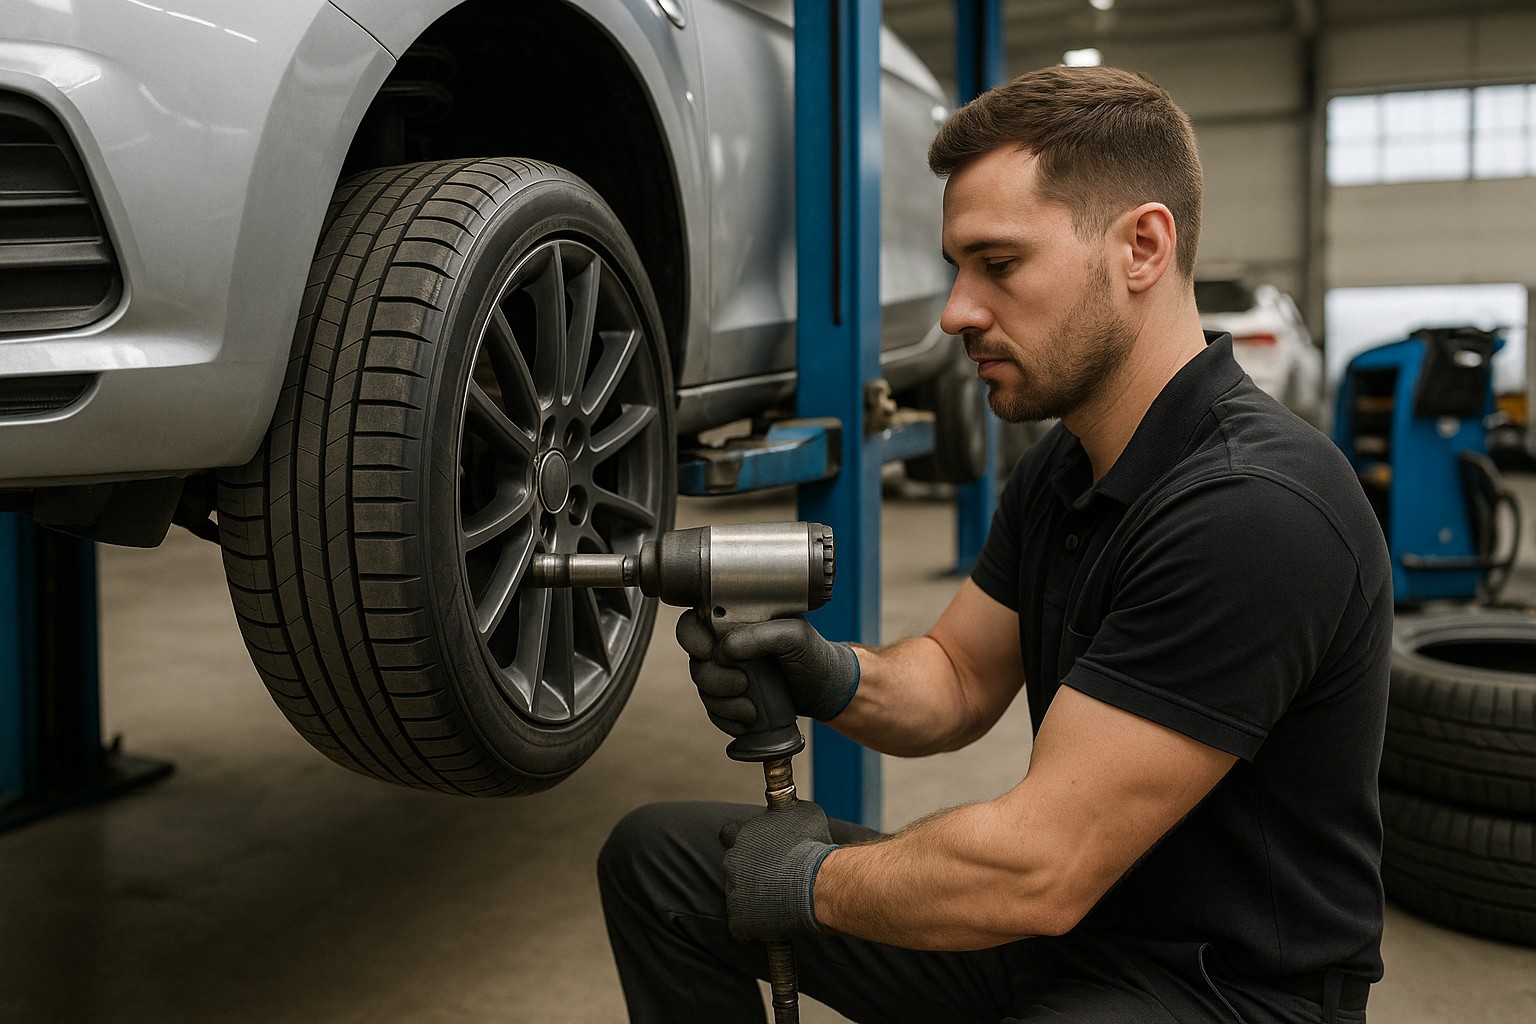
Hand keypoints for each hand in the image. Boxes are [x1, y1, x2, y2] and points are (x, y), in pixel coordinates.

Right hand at [676, 612, 859, 735]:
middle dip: (713, 679)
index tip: (708, 651)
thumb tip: (727, 650)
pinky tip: (747, 720)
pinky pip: (714, 711)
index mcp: (735, 620)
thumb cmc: (813, 655)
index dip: (692, 637)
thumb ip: (762, 635)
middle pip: (696, 662)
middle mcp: (725, 645)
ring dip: (722, 703)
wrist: (825, 689)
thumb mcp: (795, 636)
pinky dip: (726, 719)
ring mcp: (727, 673)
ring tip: (751, 709)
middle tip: (742, 684)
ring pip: (703, 689)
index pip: (694, 622)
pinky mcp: (732, 698)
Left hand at [719, 801, 835, 940]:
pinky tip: (778, 922)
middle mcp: (732, 861)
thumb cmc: (814, 846)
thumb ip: (788, 812)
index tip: (754, 848)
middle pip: (737, 868)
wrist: (816, 883)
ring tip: (784, 901)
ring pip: (741, 897)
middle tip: (779, 878)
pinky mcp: (738, 921)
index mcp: (744, 835)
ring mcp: (733, 892)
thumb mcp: (805, 814)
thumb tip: (789, 807)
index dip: (739, 839)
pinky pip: (744, 926)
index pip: (729, 833)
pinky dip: (758, 927)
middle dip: (753, 872)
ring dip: (757, 898)